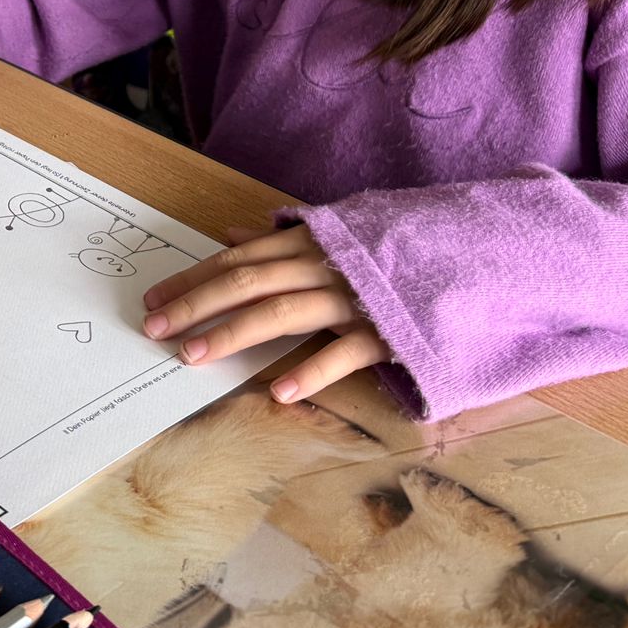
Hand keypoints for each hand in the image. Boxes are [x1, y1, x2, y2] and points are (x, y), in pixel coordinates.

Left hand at [141, 222, 390, 404]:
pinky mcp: (389, 330)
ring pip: (283, 311)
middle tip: (153, 329)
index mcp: (310, 242)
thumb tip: (228, 235)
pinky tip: (279, 392)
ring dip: (234, 333)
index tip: (153, 299)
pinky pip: (345, 351)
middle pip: (247, 281)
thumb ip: (281, 239)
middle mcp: (325, 264)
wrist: (474, 259)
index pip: (236, 259)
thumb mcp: (335, 236)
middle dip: (196, 305)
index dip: (192, 279)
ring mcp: (356, 296)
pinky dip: (311, 370)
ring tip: (193, 357)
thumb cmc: (394, 254)